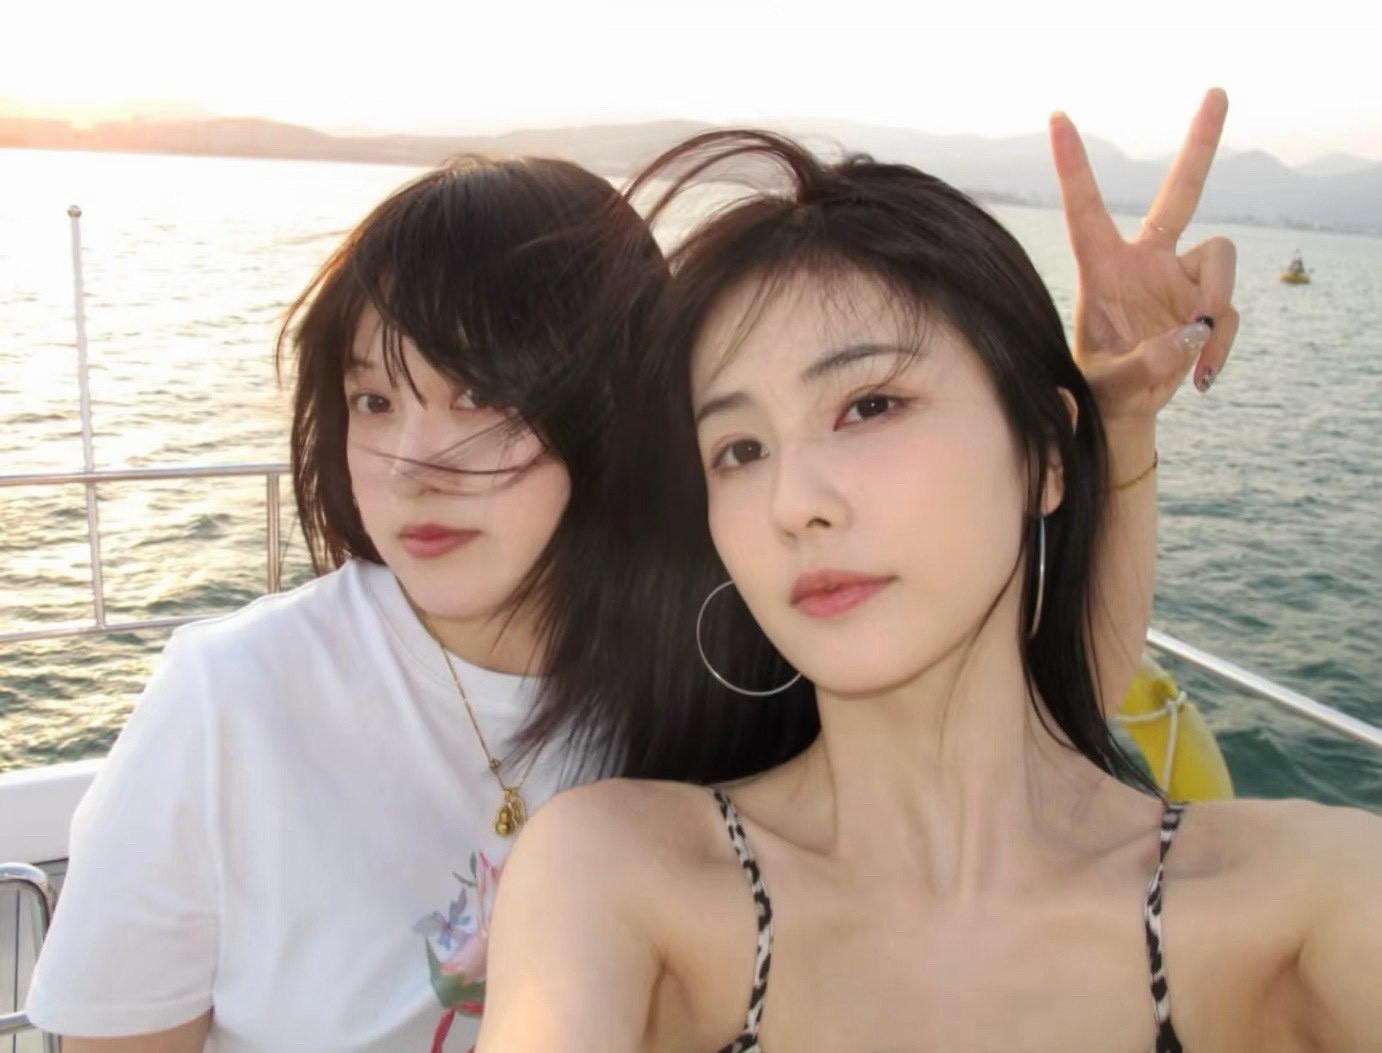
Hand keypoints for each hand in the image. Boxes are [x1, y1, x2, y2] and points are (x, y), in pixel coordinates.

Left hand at [1050, 88, 1238, 421]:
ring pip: (1221, 257)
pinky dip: (1220, 342)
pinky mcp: (1204, 300)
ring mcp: (1178, 277)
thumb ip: (1144, 365)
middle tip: (1217, 92)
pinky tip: (1203, 373)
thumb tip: (1190, 335)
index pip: (1085, 209)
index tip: (1058, 117)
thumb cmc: (1098, 390)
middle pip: (1179, 193)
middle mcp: (1143, 261)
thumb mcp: (1108, 385)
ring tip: (1193, 350)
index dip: (1073, 165)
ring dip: (1215, 303)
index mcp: (1100, 269)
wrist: (1123, 409)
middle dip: (1200, 144)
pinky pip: (1227, 308)